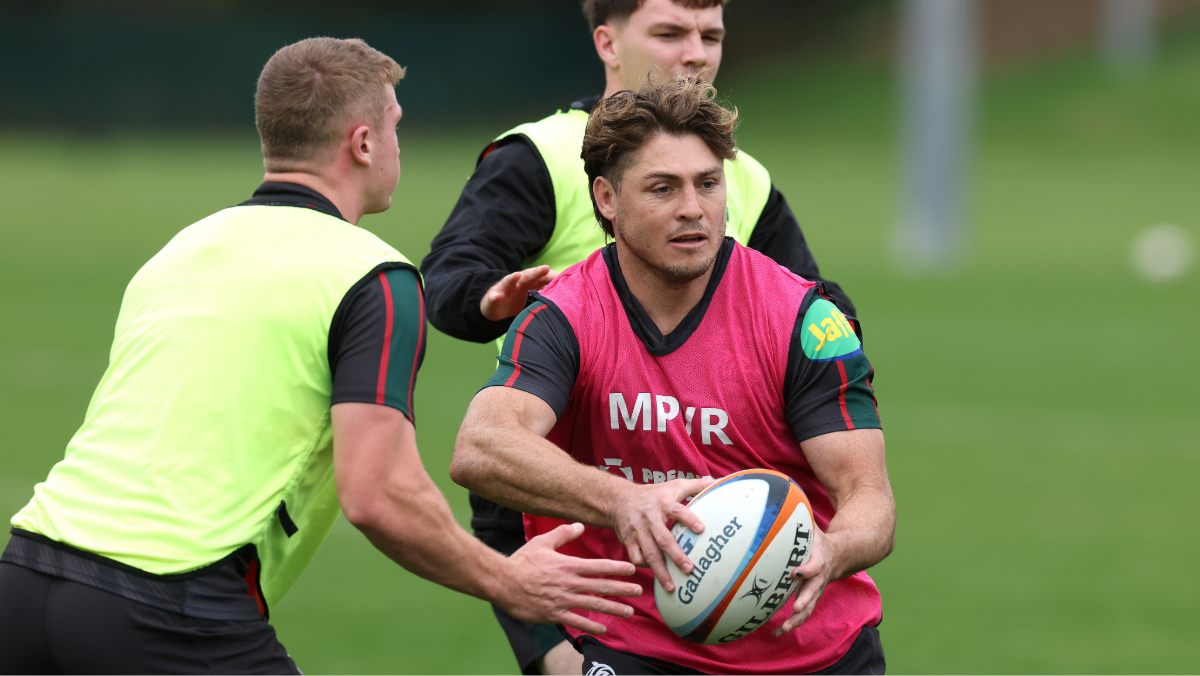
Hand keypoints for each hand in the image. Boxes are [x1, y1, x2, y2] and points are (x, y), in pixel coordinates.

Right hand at [480, 265, 557, 320]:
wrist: (496, 305)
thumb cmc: (519, 300)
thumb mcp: (534, 297)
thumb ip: (547, 294)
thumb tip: (568, 294)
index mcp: (530, 283)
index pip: (542, 277)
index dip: (551, 277)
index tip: (562, 278)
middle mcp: (518, 282)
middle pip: (528, 276)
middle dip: (537, 272)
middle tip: (546, 268)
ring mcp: (505, 289)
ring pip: (509, 281)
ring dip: (512, 278)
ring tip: (517, 275)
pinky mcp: (494, 297)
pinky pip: (494, 296)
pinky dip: (495, 296)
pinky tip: (497, 296)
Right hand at [504, 522, 641, 634]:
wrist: (503, 582)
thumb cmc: (522, 561)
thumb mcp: (542, 542)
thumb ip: (563, 534)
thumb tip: (580, 525)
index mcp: (568, 566)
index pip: (598, 567)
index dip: (617, 568)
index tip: (632, 570)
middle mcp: (569, 584)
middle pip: (601, 587)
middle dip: (622, 589)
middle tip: (639, 591)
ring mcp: (563, 600)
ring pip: (593, 605)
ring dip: (613, 608)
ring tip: (629, 611)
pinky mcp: (554, 614)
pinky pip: (576, 621)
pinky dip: (591, 626)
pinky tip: (603, 629)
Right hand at [610, 477, 713, 591]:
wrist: (619, 498)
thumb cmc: (654, 494)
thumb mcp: (674, 485)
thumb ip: (696, 485)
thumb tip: (717, 481)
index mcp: (663, 503)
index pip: (677, 510)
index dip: (689, 519)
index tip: (701, 529)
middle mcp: (650, 518)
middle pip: (663, 538)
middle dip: (676, 555)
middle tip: (690, 569)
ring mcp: (638, 531)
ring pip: (649, 553)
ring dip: (660, 571)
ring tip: (672, 587)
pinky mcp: (627, 540)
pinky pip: (635, 557)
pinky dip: (644, 567)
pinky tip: (655, 576)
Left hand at [776, 526, 834, 635]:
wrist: (843, 555)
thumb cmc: (821, 540)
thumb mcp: (813, 528)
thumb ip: (799, 520)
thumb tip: (781, 501)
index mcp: (819, 560)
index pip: (814, 566)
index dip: (806, 569)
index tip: (794, 571)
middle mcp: (819, 578)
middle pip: (813, 591)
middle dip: (804, 600)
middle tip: (795, 608)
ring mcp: (816, 590)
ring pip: (809, 607)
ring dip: (797, 619)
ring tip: (783, 629)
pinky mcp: (811, 597)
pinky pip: (803, 614)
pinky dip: (792, 623)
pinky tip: (777, 632)